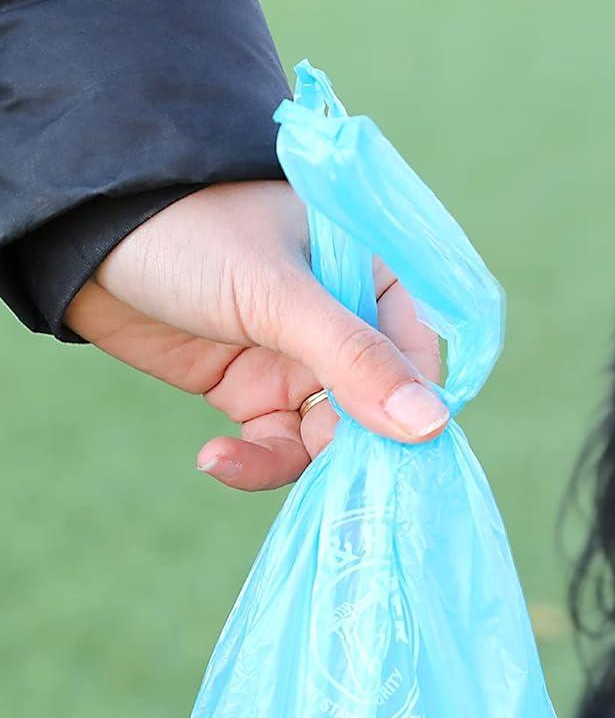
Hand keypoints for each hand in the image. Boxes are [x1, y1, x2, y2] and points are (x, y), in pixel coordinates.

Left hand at [64, 181, 446, 490]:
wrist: (79, 232)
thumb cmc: (192, 232)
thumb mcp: (279, 294)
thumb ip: (355, 360)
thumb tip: (432, 427)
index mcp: (374, 279)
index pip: (418, 359)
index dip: (415, 412)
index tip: (399, 457)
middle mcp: (347, 324)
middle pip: (378, 411)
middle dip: (351, 450)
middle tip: (325, 485)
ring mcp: (299, 360)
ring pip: (327, 437)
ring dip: (290, 462)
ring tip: (237, 461)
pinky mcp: (253, 391)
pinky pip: (277, 444)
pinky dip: (253, 461)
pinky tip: (216, 458)